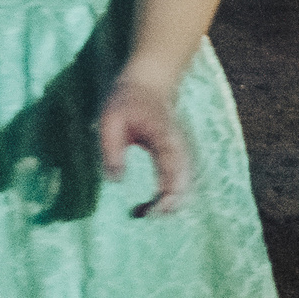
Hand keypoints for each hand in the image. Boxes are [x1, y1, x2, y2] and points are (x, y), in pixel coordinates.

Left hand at [99, 75, 189, 216]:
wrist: (149, 82)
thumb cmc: (126, 101)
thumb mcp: (110, 121)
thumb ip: (112, 150)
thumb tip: (117, 181)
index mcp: (166, 139)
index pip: (175, 174)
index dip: (166, 198)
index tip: (146, 212)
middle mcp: (181, 147)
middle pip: (187, 184)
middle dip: (170, 206)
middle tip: (142, 215)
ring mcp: (183, 150)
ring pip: (188, 184)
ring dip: (171, 202)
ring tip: (144, 211)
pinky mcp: (179, 154)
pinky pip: (183, 179)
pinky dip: (172, 194)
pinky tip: (154, 201)